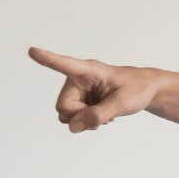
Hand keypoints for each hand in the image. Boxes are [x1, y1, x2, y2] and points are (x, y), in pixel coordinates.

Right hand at [29, 47, 163, 132]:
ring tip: (104, 114)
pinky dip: (86, 122)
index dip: (47, 59)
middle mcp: (77, 79)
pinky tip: (102, 115)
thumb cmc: (137, 89)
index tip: (32, 50)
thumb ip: (99, 114)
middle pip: (63, 107)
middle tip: (101, 116)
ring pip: (66, 115)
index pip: (64, 64)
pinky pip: (73, 119)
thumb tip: (73, 127)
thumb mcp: (123, 103)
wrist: (146, 90)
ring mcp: (77, 91)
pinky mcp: (80, 101)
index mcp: (88, 70)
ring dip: (83, 121)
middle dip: (79, 117)